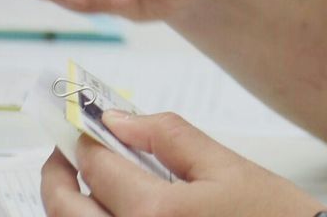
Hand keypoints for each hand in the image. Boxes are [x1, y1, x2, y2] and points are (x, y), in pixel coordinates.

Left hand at [40, 111, 326, 216]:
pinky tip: (110, 208)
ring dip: (69, 204)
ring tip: (85, 182)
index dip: (84, 138)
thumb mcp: (224, 165)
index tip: (83, 125)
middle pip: (64, 209)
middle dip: (57, 173)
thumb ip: (167, 135)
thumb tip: (117, 120)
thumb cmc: (269, 216)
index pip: (95, 165)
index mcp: (154, 213)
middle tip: (65, 152)